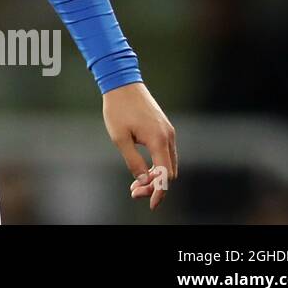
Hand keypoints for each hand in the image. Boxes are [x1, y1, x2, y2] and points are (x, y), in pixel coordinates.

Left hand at [103, 81, 176, 210]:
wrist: (122, 83)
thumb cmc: (118, 109)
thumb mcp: (120, 138)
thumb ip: (132, 161)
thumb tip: (142, 180)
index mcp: (159, 140)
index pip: (164, 175)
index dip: (159, 192)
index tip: (151, 204)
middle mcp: (169, 137)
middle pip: (169, 172)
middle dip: (155, 185)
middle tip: (133, 190)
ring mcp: (169, 132)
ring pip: (169, 163)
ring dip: (156, 175)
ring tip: (135, 183)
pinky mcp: (164, 128)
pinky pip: (166, 153)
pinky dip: (158, 164)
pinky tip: (143, 169)